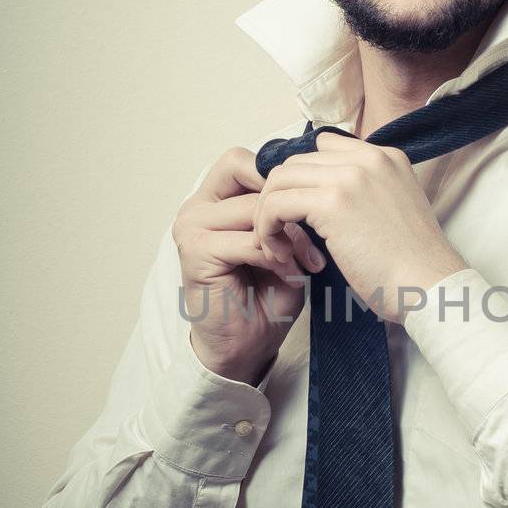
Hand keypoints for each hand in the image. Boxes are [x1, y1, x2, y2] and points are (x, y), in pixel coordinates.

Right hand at [172, 146, 326, 376]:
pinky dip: (277, 257)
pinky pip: (249, 241)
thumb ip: (287, 211)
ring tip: (308, 263)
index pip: (243, 161)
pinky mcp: (196, 252)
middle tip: (316, 237)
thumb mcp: (285, 243)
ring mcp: (191, 227)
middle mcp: (197, 208)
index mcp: (214, 200)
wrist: (247, 346)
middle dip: (290, 206)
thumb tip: (311, 181)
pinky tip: (291, 274)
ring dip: (290, 237)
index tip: (310, 205)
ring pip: (255, 210)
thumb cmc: (266, 296)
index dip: (280, 178)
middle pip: (250, 179)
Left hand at [253, 131, 466, 324]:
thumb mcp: (395, 212)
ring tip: (278, 246)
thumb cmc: (412, 266)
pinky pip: (276, 204)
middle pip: (297, 162)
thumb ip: (366, 195)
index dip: (304, 179)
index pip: (325, 147)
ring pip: (280, 178)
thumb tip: (323, 202)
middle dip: (280, 196)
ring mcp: (351, 176)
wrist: (430, 287)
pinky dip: (267, 228)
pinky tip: (279, 252)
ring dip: (269, 212)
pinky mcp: (333, 202)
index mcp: (386, 158)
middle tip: (282, 234)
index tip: (299, 212)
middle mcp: (369, 158)